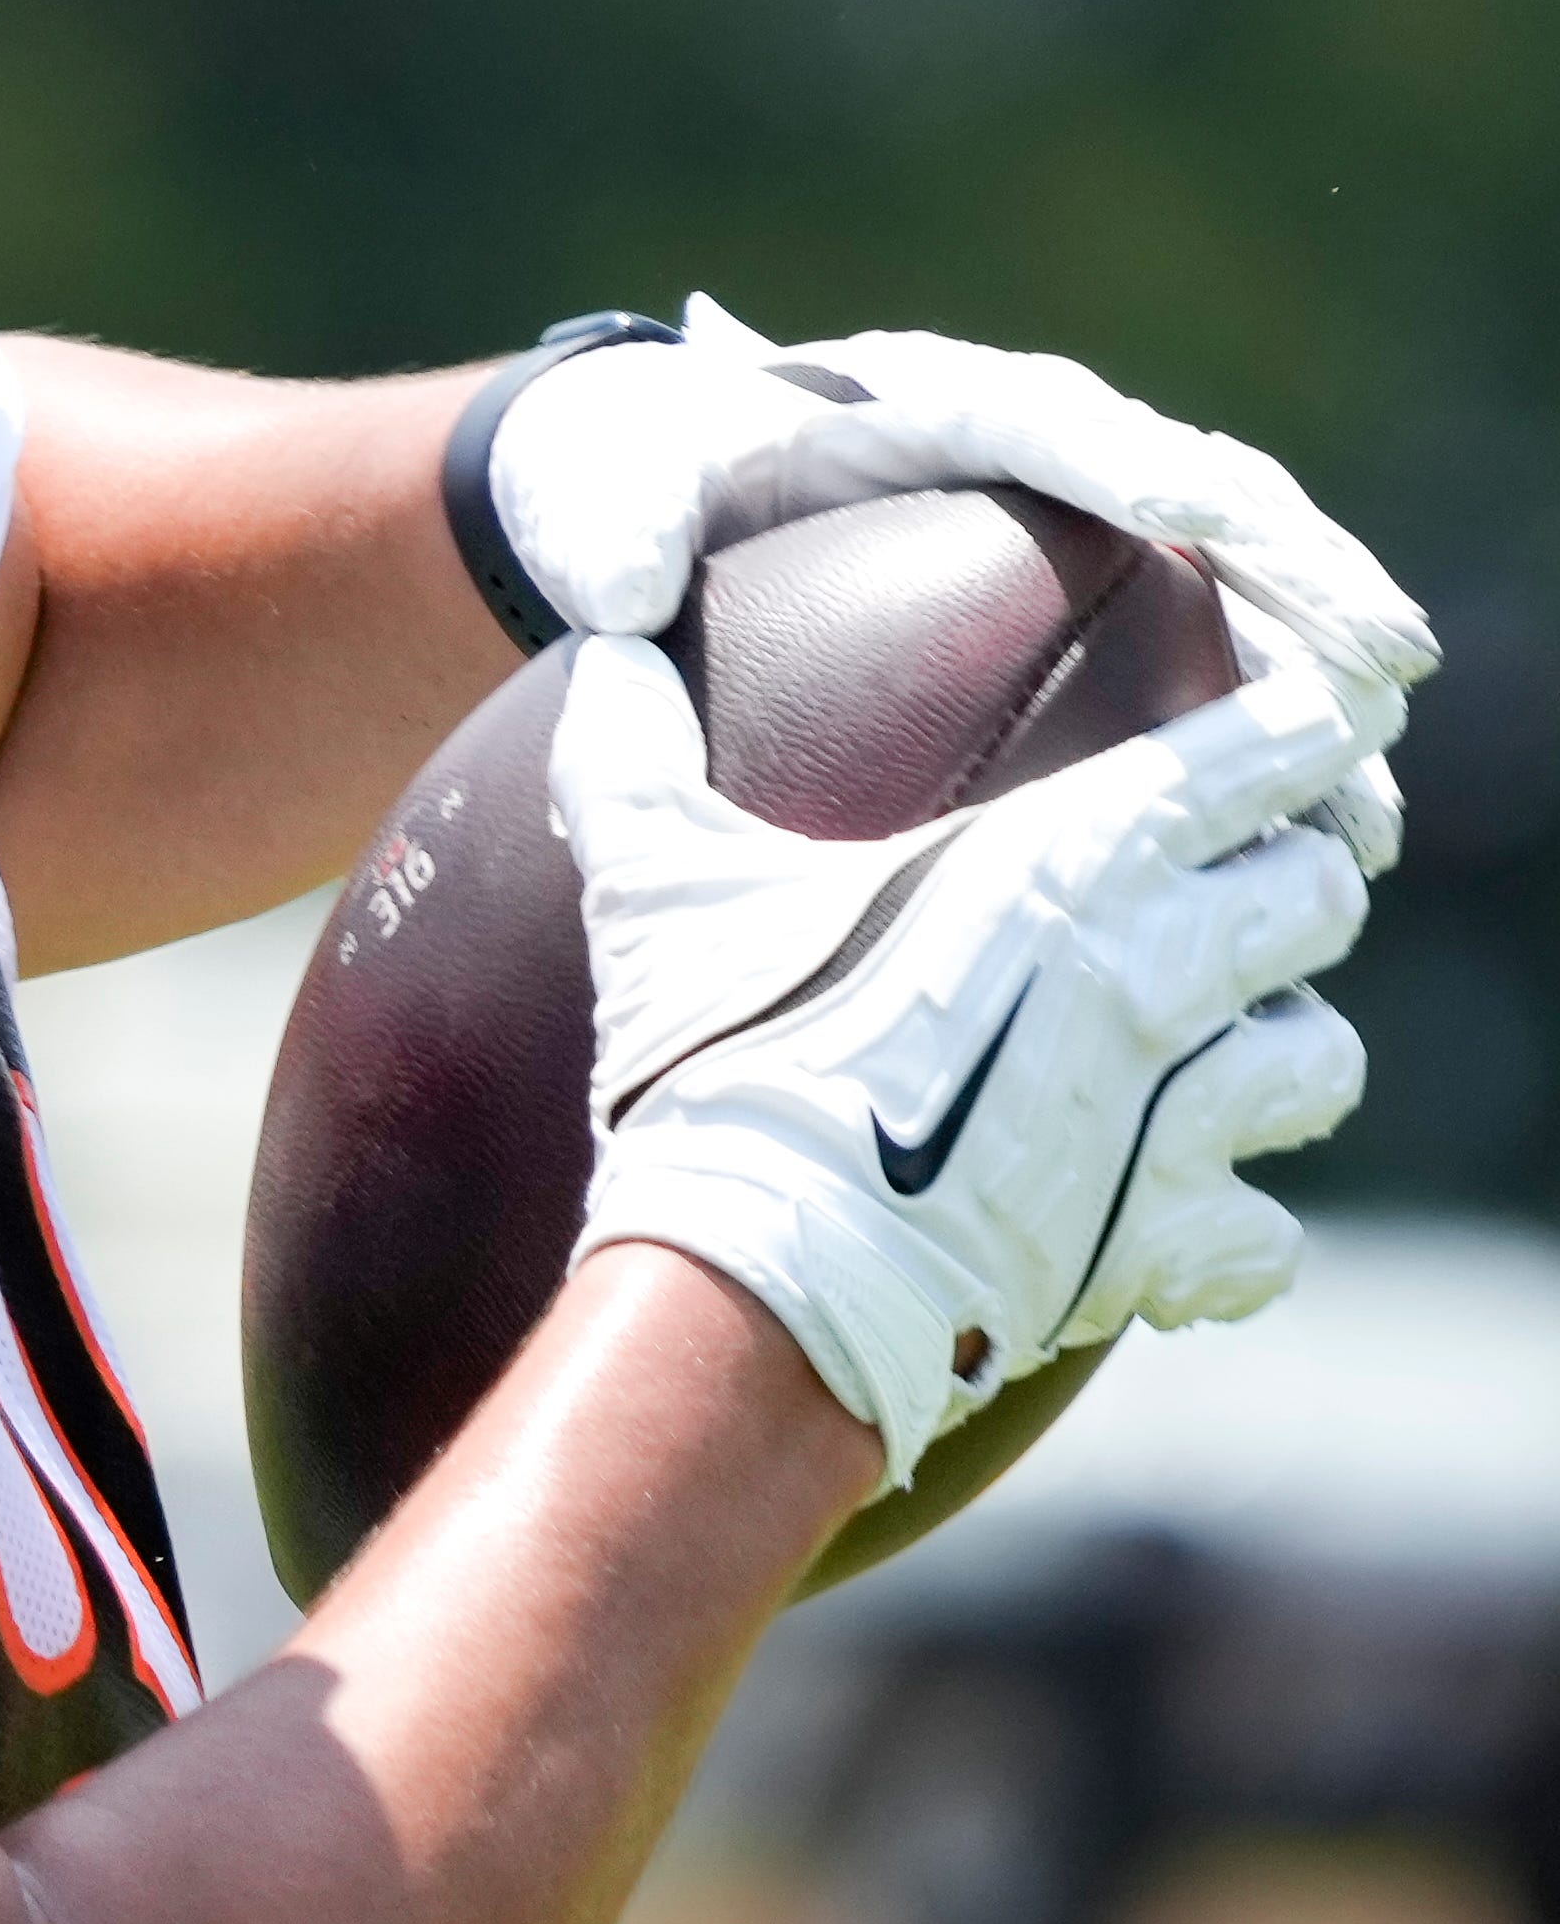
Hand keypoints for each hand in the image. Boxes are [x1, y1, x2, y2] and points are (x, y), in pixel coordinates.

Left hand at [489, 300, 1434, 700]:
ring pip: (1232, 594)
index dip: (1139, 461)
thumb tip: (614, 595)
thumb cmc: (624, 483)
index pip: (1059, 423)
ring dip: (1314, 680)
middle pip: (1202, 498)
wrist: (639, 492)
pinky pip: (1197, 662)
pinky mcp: (1083, 604)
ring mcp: (1073, 526)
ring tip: (1371, 794)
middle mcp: (1033, 449)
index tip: (1209, 515)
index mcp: (928, 400)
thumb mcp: (597, 493)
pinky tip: (1305, 841)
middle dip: (1300, 574)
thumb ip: (605, 530)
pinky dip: (1256, 739)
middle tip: (1382, 665)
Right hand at [556, 631, 1383, 1472]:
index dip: (1300, 736)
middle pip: (1321, 892)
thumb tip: (601, 654)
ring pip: (1319, 1061)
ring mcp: (1179, 1113)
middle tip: (1217, 909)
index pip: (1271, 748)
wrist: (757, 1268)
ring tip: (1204, 1069)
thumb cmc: (715, 1053)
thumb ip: (635, 753)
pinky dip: (1226, 1234)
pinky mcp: (1166, 1238)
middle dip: (1284, 894)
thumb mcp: (655, 882)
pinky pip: (1264, 1235)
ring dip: (1271, 1061)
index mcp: (1074, 853)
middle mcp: (1158, 969)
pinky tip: (1165, 1225)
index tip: (1292, 733)